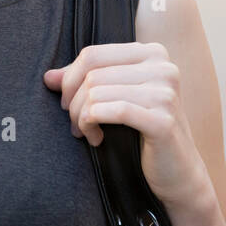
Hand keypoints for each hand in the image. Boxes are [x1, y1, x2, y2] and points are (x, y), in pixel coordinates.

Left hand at [43, 41, 212, 217]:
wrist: (178, 172)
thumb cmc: (142, 132)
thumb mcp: (115, 99)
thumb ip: (85, 82)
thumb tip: (48, 77)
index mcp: (153, 53)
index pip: (92, 54)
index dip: (69, 79)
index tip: (66, 103)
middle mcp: (163, 68)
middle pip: (91, 74)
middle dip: (73, 102)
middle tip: (74, 124)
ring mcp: (165, 93)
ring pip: (96, 93)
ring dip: (80, 117)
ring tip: (86, 133)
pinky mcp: (162, 120)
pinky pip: (110, 111)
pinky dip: (92, 125)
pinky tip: (96, 139)